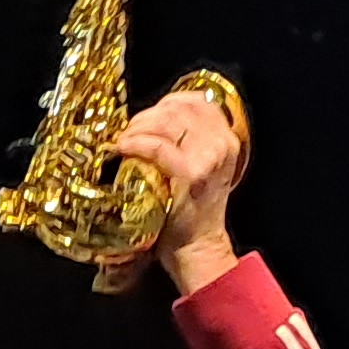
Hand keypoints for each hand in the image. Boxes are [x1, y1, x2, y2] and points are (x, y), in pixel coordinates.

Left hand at [113, 87, 243, 284]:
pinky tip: (122, 148)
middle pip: (177, 108)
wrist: (197, 247)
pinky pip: (157, 146)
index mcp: (227, 139)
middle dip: (146, 116)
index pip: (195, 101)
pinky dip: (135, 142)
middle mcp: (221, 144)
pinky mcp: (190, 174)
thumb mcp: (202, 167)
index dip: (165, 103)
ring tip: (123, 140)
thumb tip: (157, 118)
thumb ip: (191, 142)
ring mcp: (208, 158)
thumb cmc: (191, 211)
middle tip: (128, 131)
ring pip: (166, 121)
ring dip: (137, 126)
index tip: (146, 116)